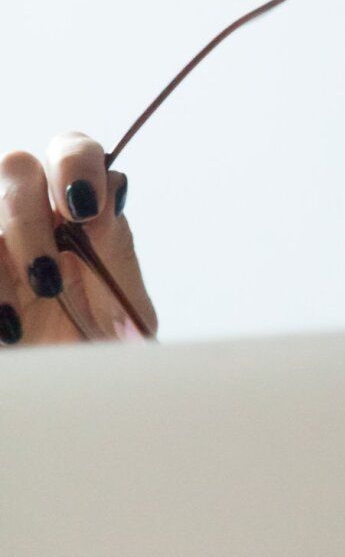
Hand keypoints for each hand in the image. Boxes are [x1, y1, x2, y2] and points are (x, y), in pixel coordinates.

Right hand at [0, 133, 157, 346]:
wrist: (69, 404)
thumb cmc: (98, 355)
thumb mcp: (122, 321)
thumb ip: (116, 264)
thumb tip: (104, 214)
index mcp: (80, 213)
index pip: (73, 152)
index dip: (78, 165)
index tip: (88, 210)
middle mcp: (30, 216)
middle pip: (15, 166)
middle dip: (29, 214)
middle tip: (49, 275)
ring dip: (10, 248)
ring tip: (32, 308)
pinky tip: (8, 329)